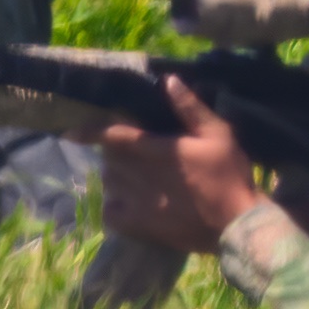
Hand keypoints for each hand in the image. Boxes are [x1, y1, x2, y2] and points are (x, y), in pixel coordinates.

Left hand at [92, 78, 259, 259]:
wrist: (238, 224)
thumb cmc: (230, 176)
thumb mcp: (218, 134)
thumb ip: (190, 108)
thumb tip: (168, 80)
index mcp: (156, 150)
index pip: (113, 136)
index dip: (89, 131)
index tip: (70, 132)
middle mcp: (141, 176)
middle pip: (110, 159)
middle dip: (116, 153)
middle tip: (136, 152)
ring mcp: (139, 204)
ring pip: (110, 184)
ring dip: (117, 177)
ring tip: (135, 177)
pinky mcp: (142, 228)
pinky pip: (111, 215)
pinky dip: (113, 207)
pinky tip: (126, 204)